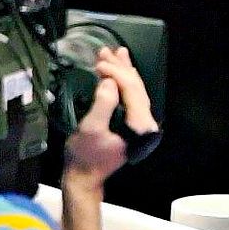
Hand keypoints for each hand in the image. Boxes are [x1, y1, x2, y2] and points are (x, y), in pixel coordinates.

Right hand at [62, 47, 156, 190]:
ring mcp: (140, 125)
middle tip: (105, 51)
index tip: (99, 63)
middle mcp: (145, 125)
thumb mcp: (91, 128)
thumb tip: (109, 81)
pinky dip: (123, 82)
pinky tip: (118, 70)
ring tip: (115, 53)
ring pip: (135, 91)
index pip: (132, 91)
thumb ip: (103, 104)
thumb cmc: (84, 156)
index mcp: (139, 127)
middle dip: (121, 68)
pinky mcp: (132, 125)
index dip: (117, 73)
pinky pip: (131, 99)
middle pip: (136, 88)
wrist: (83, 178)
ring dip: (123, 71)